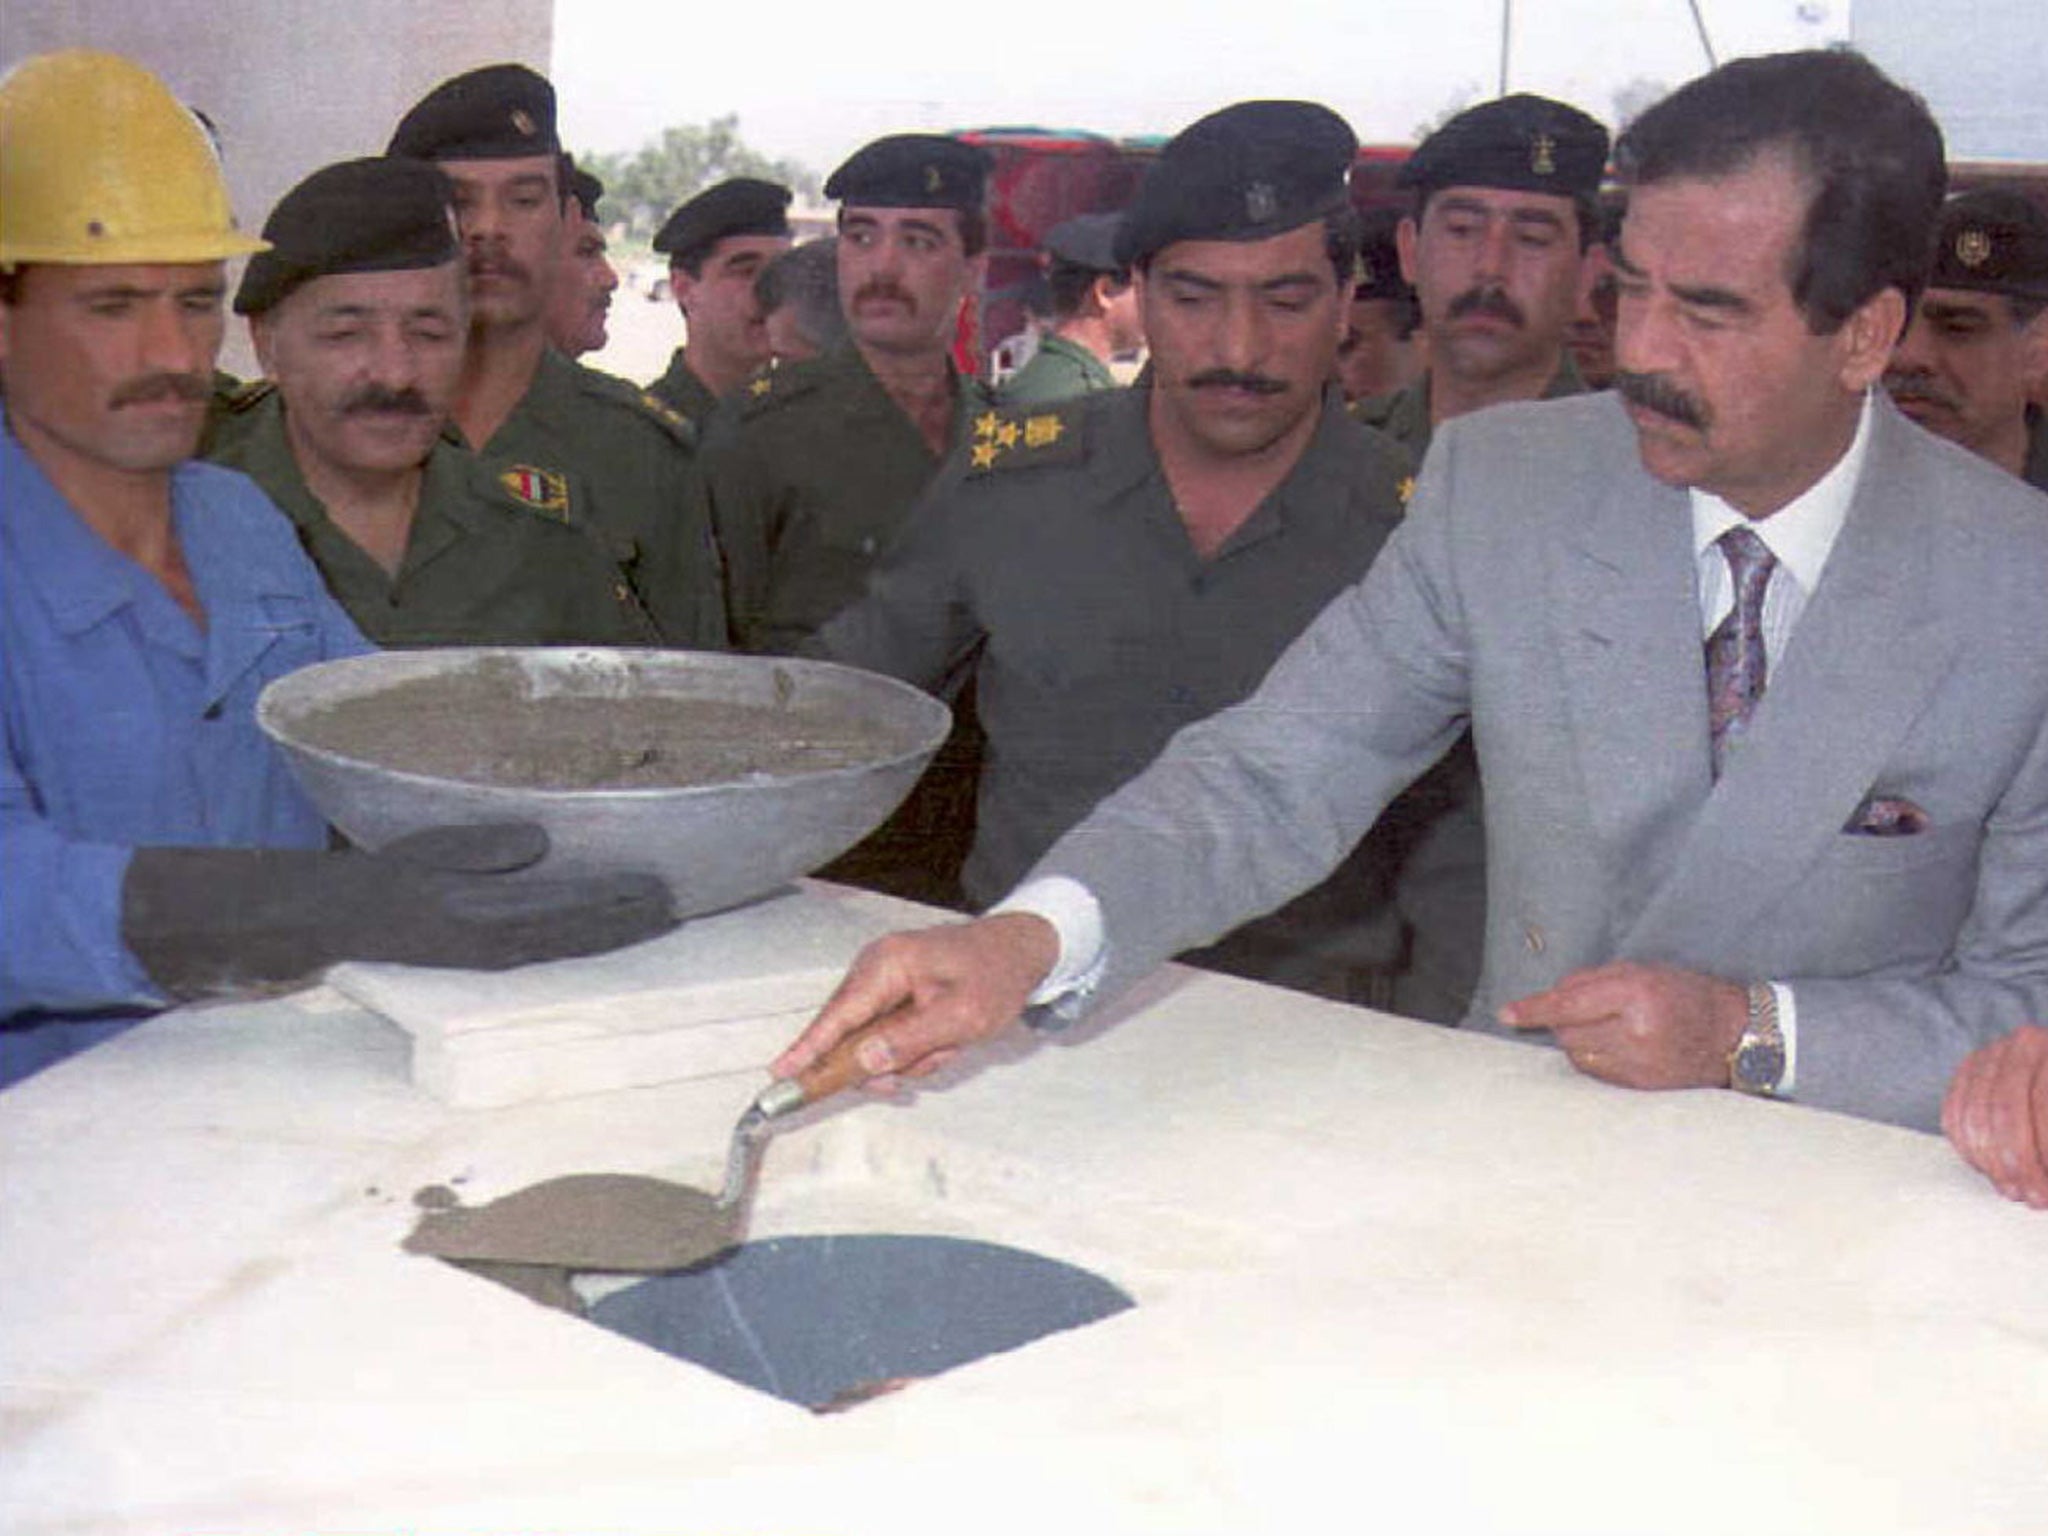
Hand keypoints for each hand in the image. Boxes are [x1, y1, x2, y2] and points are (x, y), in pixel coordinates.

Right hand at [122, 824, 676, 997]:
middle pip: (584, 937)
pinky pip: (557, 954)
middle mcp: (501, 946)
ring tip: (665, 918)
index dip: (618, 901)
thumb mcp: (433, 851)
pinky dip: (593, 943)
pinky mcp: (494, 960)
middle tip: (681, 904)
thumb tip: (540, 841)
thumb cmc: (388, 878)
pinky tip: (617, 932)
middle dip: (634, 923)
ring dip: (621, 936)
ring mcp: (500, 958)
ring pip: (576, 950)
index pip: (571, 910)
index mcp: (487, 917)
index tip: (658, 886)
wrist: (343, 921)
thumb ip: (485, 849)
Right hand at [772, 912, 1060, 1089]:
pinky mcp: (895, 991)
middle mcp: (877, 967)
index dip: (809, 1049)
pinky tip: (945, 1040)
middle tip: (931, 1060)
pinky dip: (915, 1046)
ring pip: (874, 1040)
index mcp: (888, 965)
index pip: (839, 1015)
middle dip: (887, 1060)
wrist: (1023, 949)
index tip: (779, 1074)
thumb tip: (864, 1061)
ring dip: (910, 1055)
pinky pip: (889, 1033)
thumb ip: (912, 1039)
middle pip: (852, 1033)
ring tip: (950, 1043)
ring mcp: (884, 978)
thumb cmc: (997, 975)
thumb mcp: (963, 1016)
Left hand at [1498, 961, 1747, 1089]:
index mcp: (1638, 995)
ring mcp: (1640, 1066)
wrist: (1734, 1035)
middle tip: (1592, 1010)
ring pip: (1578, 1054)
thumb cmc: (1685, 995)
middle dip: (1566, 1019)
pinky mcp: (1641, 1088)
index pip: (1570, 1004)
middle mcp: (1636, 1033)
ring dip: (1579, 1040)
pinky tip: (1618, 1047)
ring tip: (1610, 1028)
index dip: (1535, 1009)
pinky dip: (1595, 1058)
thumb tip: (1549, 998)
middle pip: (1568, 1031)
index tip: (1508, 1014)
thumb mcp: (1642, 971)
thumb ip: (1591, 981)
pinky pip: (1596, 1073)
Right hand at [1941, 1025, 2047, 1208]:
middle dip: (2018, 1164)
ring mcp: (1990, 1055)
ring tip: (2013, 1190)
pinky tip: (1989, 1169)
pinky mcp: (1967, 1070)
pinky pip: (1953, 1113)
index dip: (2043, 1155)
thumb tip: (2045, 1182)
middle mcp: (2022, 1044)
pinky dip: (1968, 1148)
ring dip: (1992, 1164)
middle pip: (2006, 1113)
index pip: (2042, 1107)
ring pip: (1976, 1116)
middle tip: (2034, 1198)